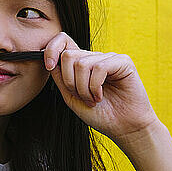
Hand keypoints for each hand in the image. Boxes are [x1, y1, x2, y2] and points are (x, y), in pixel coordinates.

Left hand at [43, 32, 159, 154]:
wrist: (123, 128)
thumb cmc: (100, 115)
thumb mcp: (72, 98)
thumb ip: (61, 79)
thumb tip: (50, 61)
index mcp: (82, 64)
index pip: (63, 42)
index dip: (52, 49)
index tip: (48, 66)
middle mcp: (95, 58)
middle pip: (69, 55)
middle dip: (70, 81)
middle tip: (81, 97)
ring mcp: (109, 58)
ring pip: (82, 63)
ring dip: (83, 88)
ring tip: (93, 100)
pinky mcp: (123, 62)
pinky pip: (100, 67)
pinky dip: (95, 86)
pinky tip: (100, 96)